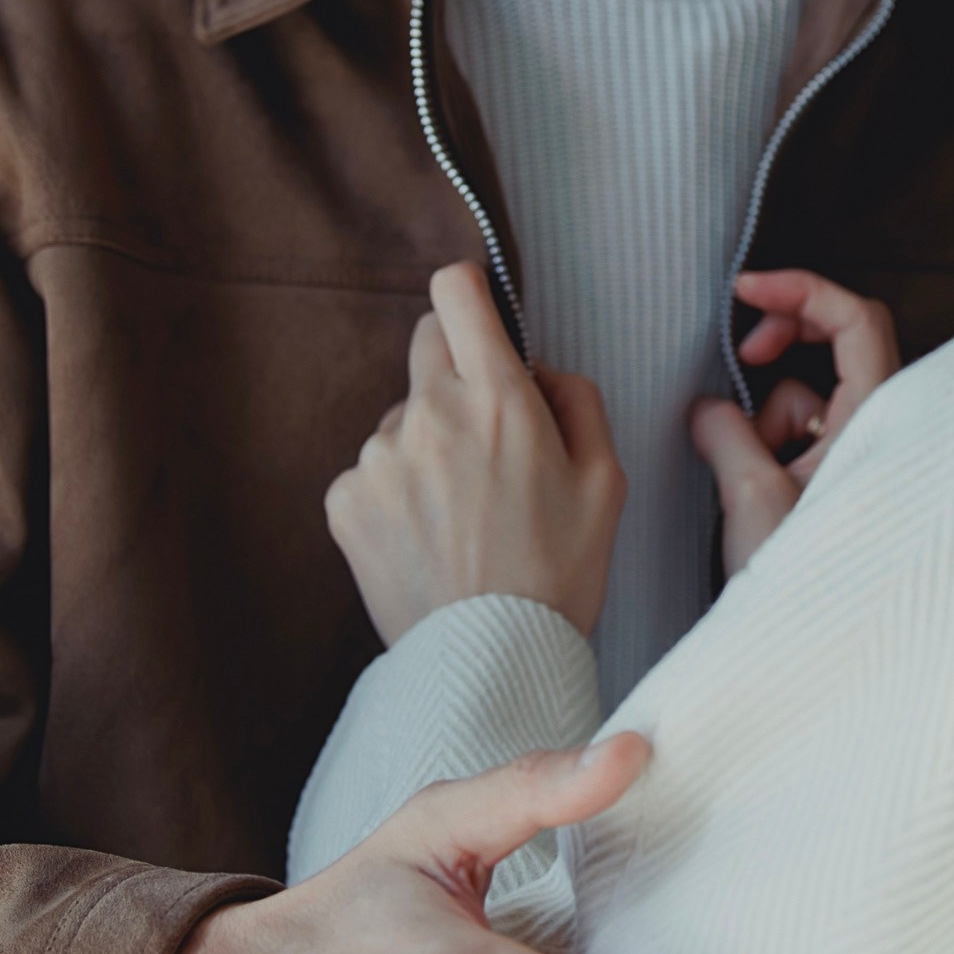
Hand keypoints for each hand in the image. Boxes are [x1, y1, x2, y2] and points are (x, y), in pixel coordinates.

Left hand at [325, 263, 624, 644]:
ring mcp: (379, 457)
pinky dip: (397, 491)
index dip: (468, 291)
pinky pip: (372, 470)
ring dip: (428, 443)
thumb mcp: (607, 481)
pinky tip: (429, 536)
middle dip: (457, 371)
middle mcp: (430, 414)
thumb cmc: (558, 573)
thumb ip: (578, 399)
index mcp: (498, 398)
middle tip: (487, 436)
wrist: (491, 662)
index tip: (478, 310)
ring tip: (462, 513)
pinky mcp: (346, 500)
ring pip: (403, 418)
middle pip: (427, 343)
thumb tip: (539, 368)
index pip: (456, 293)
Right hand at [692, 269, 898, 576]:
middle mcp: (884, 430)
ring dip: (768, 422)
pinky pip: (803, 439)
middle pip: (839, 342)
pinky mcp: (843, 482)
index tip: (746, 290)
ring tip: (752, 484)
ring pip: (810, 399)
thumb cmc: (810, 584)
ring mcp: (865, 456)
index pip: (855, 318)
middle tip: (742, 353)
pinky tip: (757, 499)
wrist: (825, 655)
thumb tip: (708, 408)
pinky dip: (771, 451)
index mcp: (879, 420)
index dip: (801, 288)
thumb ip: (725, 432)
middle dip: (782, 343)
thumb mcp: (751, 498)